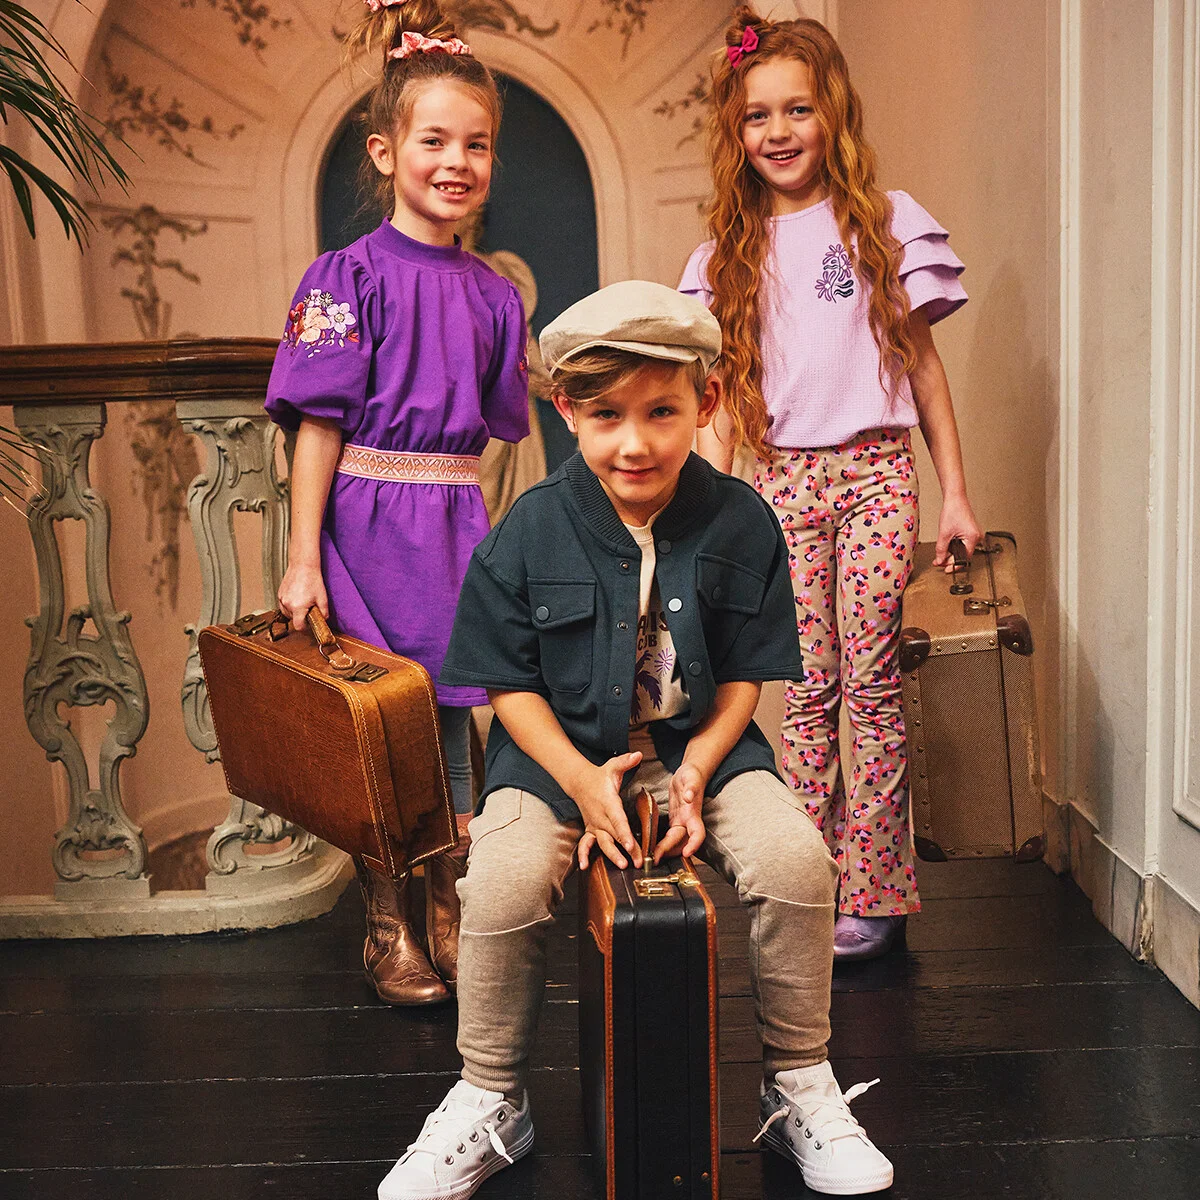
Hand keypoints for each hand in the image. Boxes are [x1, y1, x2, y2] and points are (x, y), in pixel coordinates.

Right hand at [278, 562, 327, 631]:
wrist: (303, 565)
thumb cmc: (312, 579)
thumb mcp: (323, 598)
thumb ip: (324, 612)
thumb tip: (324, 620)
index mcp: (298, 607)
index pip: (298, 626)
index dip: (304, 627)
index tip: (309, 623)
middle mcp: (287, 604)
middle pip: (293, 619)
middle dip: (301, 617)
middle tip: (309, 608)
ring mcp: (282, 599)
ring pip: (287, 613)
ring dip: (294, 611)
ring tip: (303, 601)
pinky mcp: (279, 594)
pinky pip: (283, 605)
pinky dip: (289, 605)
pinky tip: (297, 597)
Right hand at [574, 751, 643, 870]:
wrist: (579, 782)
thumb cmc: (600, 776)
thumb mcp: (612, 766)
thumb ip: (625, 761)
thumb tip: (638, 754)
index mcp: (608, 802)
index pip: (618, 820)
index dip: (624, 833)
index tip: (631, 845)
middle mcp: (600, 816)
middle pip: (615, 835)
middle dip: (626, 849)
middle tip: (638, 861)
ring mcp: (594, 825)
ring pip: (603, 842)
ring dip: (612, 855)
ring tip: (623, 865)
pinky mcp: (590, 830)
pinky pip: (585, 844)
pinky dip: (583, 855)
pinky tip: (585, 866)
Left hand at [654, 761, 706, 862]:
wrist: (690, 775)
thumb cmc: (692, 776)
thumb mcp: (691, 777)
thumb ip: (691, 787)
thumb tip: (689, 796)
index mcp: (693, 813)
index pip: (698, 833)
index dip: (694, 844)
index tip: (687, 853)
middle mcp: (689, 821)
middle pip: (682, 842)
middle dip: (670, 851)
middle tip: (655, 859)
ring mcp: (682, 823)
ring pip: (676, 842)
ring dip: (665, 851)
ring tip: (650, 858)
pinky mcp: (675, 822)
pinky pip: (669, 837)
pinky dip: (662, 844)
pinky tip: (651, 848)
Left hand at [931, 494, 983, 573]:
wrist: (955, 499)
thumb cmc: (953, 511)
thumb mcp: (944, 533)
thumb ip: (941, 549)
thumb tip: (940, 560)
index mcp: (973, 538)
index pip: (964, 558)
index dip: (954, 565)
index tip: (946, 570)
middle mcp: (977, 537)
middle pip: (963, 555)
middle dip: (950, 559)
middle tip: (939, 562)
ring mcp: (974, 535)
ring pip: (962, 550)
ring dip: (951, 554)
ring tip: (940, 556)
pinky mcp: (970, 533)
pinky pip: (963, 544)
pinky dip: (953, 547)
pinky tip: (945, 548)